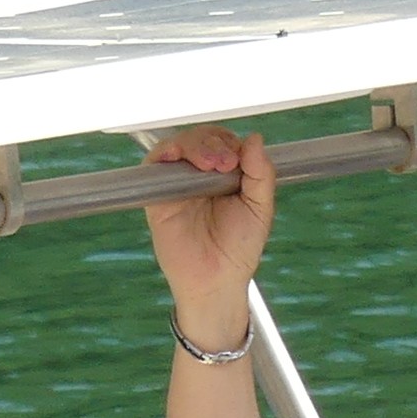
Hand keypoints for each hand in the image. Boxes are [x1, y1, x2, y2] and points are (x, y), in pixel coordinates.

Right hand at [144, 126, 274, 341]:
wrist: (215, 279)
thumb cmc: (238, 249)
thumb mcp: (260, 209)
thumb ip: (261, 174)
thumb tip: (256, 138)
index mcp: (228, 176)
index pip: (225, 142)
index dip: (230, 143)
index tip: (238, 160)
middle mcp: (202, 175)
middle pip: (202, 138)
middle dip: (213, 143)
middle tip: (225, 163)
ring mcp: (179, 182)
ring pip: (180, 145)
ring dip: (194, 146)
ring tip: (210, 165)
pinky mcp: (158, 193)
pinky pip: (155, 163)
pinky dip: (165, 153)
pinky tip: (176, 157)